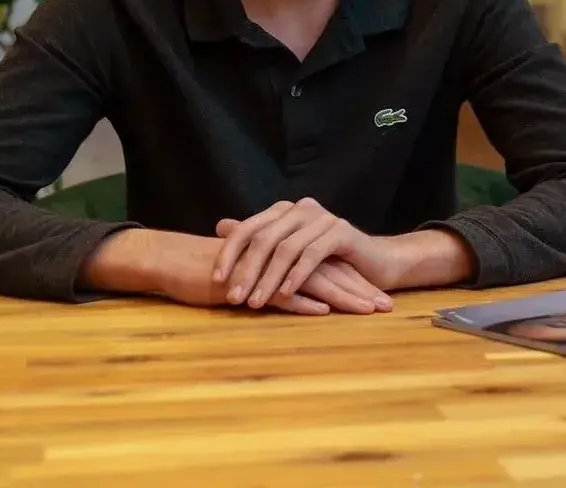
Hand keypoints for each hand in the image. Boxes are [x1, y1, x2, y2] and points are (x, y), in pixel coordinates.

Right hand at [80, 229, 369, 314]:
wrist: (179, 262)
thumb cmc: (221, 271)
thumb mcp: (261, 274)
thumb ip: (285, 278)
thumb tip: (315, 294)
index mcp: (289, 254)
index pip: (331, 266)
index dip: (357, 281)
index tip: (381, 298)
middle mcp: (283, 258)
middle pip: (331, 273)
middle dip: (360, 290)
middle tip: (386, 305)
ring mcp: (268, 269)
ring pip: (312, 282)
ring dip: (342, 297)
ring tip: (366, 310)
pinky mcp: (249, 282)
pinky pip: (280, 293)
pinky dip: (302, 302)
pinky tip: (323, 312)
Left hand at [214, 198, 399, 309]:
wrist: (375, 264)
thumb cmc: (329, 263)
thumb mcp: (288, 253)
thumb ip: (258, 239)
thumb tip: (220, 225)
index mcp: (285, 211)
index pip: (248, 229)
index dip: (230, 254)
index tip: (216, 281)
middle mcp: (302, 209)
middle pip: (264, 239)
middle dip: (247, 271)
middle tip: (234, 298)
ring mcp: (323, 218)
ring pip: (286, 249)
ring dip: (268, 279)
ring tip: (256, 303)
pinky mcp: (342, 232)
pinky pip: (312, 254)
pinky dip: (297, 275)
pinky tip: (286, 294)